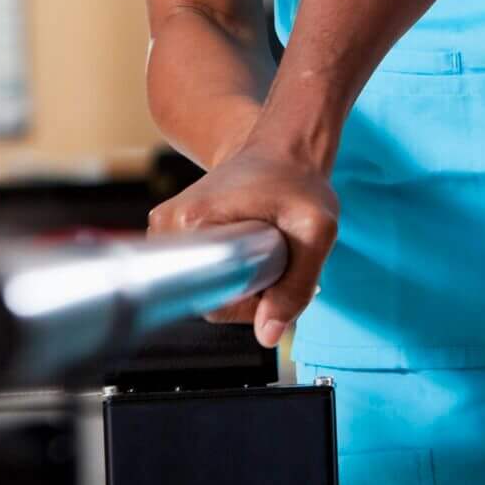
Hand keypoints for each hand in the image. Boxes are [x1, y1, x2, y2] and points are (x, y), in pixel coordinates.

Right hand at [148, 137, 339, 348]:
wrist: (285, 148)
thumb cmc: (299, 181)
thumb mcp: (316, 230)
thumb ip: (296, 286)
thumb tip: (266, 335)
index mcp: (190, 222)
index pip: (213, 298)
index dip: (253, 297)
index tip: (277, 266)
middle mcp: (168, 226)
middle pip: (208, 294)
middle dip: (249, 286)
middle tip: (278, 251)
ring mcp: (168, 228)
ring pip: (208, 285)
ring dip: (243, 277)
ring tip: (266, 243)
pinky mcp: (177, 231)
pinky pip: (204, 271)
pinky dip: (232, 267)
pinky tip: (252, 242)